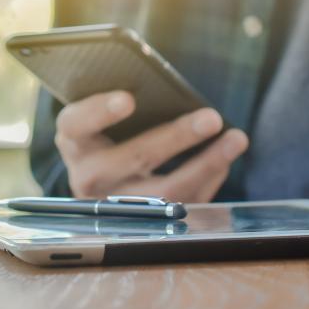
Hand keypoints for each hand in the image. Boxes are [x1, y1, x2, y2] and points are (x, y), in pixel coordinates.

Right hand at [54, 90, 248, 201]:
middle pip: (133, 158)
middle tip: (212, 117)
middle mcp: (87, 176)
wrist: (101, 171)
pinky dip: (208, 179)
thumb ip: (124, 101)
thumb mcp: (104, 114)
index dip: (100, 112)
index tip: (129, 99)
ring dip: (206, 164)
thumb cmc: (108, 128)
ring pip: (164, 192)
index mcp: (73, 141)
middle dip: (177, 138)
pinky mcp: (144, 222)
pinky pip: (181, 205)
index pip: (76, 124)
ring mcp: (116, 205)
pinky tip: (225, 158)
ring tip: (236, 139)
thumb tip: (166, 86)